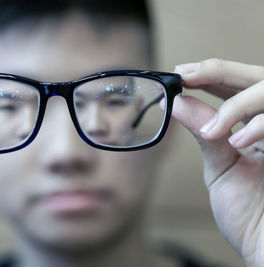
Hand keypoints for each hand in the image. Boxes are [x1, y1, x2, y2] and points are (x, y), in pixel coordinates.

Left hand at [172, 59, 263, 266]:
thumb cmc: (248, 212)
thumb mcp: (220, 167)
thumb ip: (205, 132)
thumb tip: (177, 102)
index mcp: (256, 128)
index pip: (236, 87)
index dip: (212, 74)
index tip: (182, 72)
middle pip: (257, 78)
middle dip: (221, 72)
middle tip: (188, 75)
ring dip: (238, 104)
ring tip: (212, 130)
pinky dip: (259, 126)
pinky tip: (237, 142)